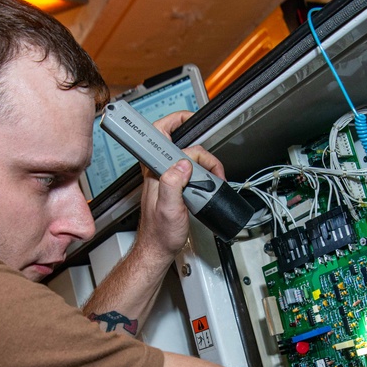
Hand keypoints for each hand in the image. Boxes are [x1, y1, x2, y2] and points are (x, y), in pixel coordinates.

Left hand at [135, 112, 225, 262]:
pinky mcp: (174, 185)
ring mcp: (167, 177)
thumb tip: (183, 165)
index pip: (159, 135)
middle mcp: (159, 170)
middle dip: (201, 153)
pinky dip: (205, 175)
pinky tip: (208, 185)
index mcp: (154, 171)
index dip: (173, 121)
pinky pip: (192, 171)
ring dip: (205, 167)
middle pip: (182, 144)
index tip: (188, 118)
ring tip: (212, 181)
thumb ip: (172, 183)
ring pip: (190, 158)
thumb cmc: (160, 233)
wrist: (160, 249)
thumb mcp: (167, 208)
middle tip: (211, 167)